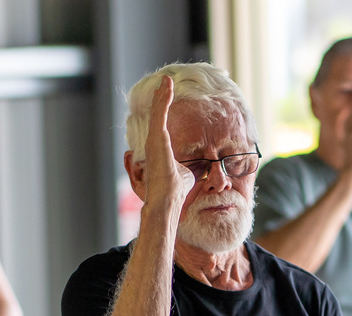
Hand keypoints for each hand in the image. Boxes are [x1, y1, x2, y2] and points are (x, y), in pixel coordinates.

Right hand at [141, 75, 194, 207]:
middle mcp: (154, 143)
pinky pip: (160, 113)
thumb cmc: (175, 191)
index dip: (165, 111)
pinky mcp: (156, 139)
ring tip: (166, 80)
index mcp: (160, 149)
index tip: (167, 98)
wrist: (167, 200)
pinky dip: (163, 98)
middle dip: (161, 98)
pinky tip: (167, 85)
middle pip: (158, 115)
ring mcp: (154, 140)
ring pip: (158, 111)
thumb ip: (187, 167)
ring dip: (162, 94)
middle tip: (164, 83)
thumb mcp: (185, 174)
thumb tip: (198, 169)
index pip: (162, 125)